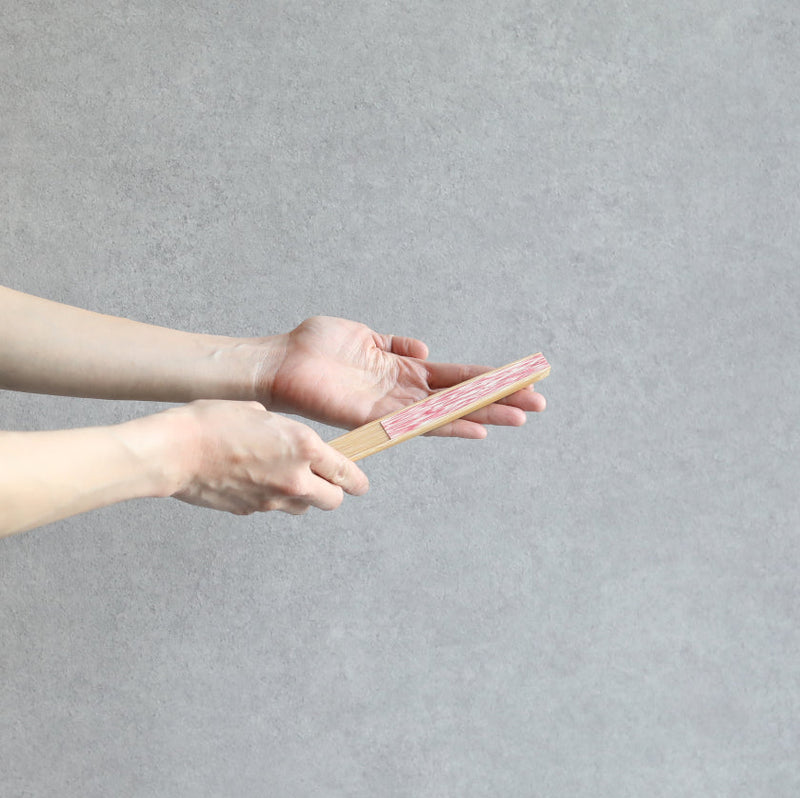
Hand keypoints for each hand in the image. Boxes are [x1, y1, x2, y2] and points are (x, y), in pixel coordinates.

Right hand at [166, 400, 368, 514]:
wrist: (175, 451)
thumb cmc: (214, 422)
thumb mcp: (262, 412)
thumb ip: (287, 433)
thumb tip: (294, 444)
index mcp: (305, 448)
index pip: (348, 474)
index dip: (358, 480)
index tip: (360, 483)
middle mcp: (295, 479)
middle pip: (334, 500)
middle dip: (333, 491)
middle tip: (324, 480)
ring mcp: (273, 499)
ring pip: (304, 508)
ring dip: (302, 496)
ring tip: (281, 475)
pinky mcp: (251, 511)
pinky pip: (273, 507)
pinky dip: (271, 497)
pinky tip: (253, 479)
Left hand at [262, 317, 545, 437]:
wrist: (280, 361)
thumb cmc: (316, 346)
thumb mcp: (364, 337)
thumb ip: (394, 345)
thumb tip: (423, 349)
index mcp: (402, 371)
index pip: (454, 377)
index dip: (487, 379)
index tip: (520, 378)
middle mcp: (403, 392)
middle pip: (461, 397)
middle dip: (500, 399)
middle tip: (538, 404)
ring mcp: (392, 406)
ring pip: (449, 412)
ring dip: (487, 414)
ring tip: (522, 416)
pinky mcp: (376, 416)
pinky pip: (418, 423)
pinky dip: (450, 425)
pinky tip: (478, 428)